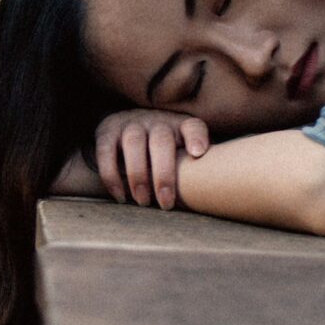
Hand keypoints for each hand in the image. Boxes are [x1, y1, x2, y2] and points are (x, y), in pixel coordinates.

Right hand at [91, 109, 210, 207]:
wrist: (125, 127)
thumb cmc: (164, 149)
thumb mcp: (182, 152)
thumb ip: (198, 167)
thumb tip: (218, 194)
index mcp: (179, 125)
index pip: (193, 126)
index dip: (196, 138)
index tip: (198, 153)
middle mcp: (156, 121)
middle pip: (161, 140)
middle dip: (164, 173)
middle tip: (166, 203)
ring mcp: (130, 124)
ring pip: (134, 142)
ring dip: (138, 174)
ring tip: (143, 201)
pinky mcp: (107, 132)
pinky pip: (106, 152)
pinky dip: (111, 175)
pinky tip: (120, 196)